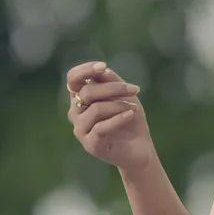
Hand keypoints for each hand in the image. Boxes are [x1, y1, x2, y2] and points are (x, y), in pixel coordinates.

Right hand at [65, 60, 153, 176]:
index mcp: (79, 98)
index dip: (85, 69)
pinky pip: (101, 127)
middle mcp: (75, 113)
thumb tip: (102, 71)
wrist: (140, 148)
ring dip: (118, 105)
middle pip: (87, 92)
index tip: (103, 66)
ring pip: (96, 109)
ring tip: (134, 108)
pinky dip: (118, 119)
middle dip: (113, 88)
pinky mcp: (90, 145)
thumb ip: (111, 81)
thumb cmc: (130, 118)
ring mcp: (81, 130)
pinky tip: (131, 114)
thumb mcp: (123, 95)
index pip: (73, 78)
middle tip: (134, 90)